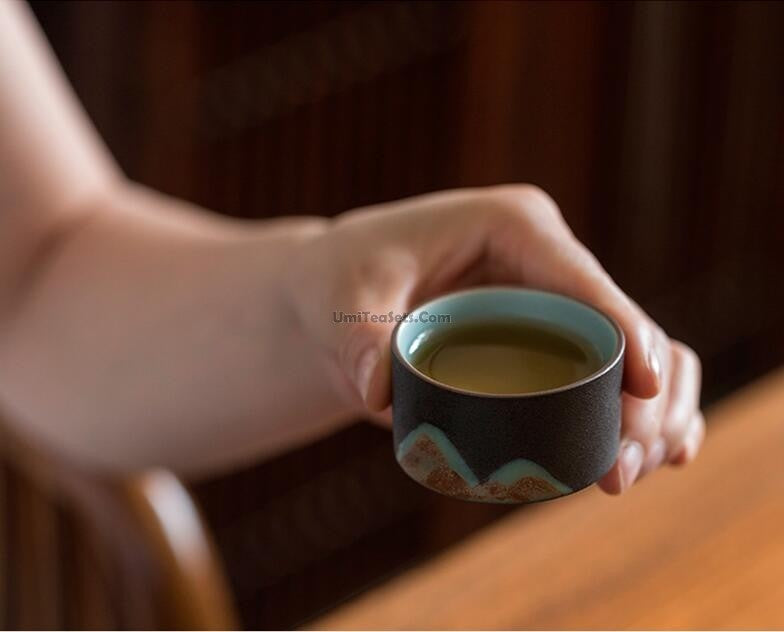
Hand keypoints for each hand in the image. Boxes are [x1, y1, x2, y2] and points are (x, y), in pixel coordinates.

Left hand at [287, 185, 703, 492]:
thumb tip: (378, 394)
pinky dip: (645, 413)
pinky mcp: (549, 340)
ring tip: (624, 475)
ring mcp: (553, 302)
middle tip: (619, 468)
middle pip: (622, 326)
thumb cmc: (349, 276)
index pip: (583, 279)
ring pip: (633, 353)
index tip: (648, 390)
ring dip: (652, 414)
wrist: (342, 291)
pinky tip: (666, 457)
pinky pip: (612, 375)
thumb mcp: (347, 297)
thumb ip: (358, 338)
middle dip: (641, 398)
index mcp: (513, 227)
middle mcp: (546, 261)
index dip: (625, 331)